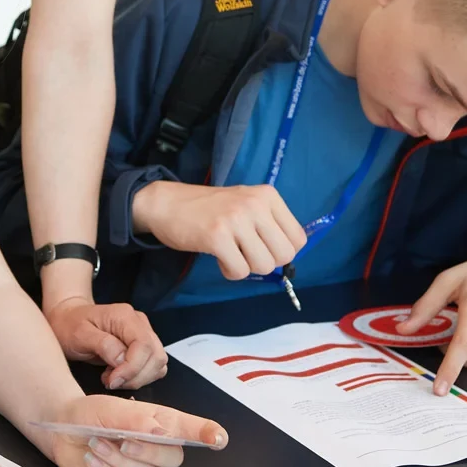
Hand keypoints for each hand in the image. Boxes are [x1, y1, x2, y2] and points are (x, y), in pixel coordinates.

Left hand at [43, 297, 167, 390]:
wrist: (68, 320)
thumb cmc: (70, 325)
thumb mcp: (79, 334)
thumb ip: (103, 345)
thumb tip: (122, 360)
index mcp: (124, 316)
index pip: (143, 346)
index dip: (132, 369)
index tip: (112, 381)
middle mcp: (139, 323)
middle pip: (156, 356)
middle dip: (135, 376)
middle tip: (110, 381)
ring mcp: (143, 333)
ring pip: (158, 364)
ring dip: (138, 378)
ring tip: (112, 377)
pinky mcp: (142, 346)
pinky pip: (152, 366)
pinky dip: (139, 377)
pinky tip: (119, 374)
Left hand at [43, 394, 226, 466]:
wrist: (64, 429)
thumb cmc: (92, 413)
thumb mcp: (113, 408)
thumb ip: (138, 418)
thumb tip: (160, 432)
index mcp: (161, 424)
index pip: (192, 430)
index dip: (208, 433)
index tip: (219, 437)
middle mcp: (157, 449)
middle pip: (172, 458)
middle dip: (146, 450)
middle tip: (122, 438)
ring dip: (117, 459)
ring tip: (98, 443)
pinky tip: (94, 458)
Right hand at [133, 181, 306, 281]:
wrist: (167, 203)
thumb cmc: (210, 208)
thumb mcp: (246, 204)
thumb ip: (269, 224)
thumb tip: (289, 256)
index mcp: (267, 195)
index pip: (298, 238)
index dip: (281, 250)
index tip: (263, 246)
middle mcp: (255, 204)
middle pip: (284, 254)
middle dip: (266, 261)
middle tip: (245, 252)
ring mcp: (236, 219)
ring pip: (264, 265)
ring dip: (247, 267)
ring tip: (231, 253)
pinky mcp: (217, 237)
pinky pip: (239, 271)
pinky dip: (230, 271)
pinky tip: (219, 257)